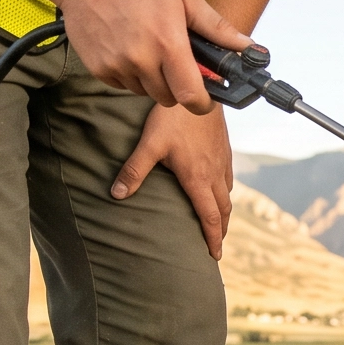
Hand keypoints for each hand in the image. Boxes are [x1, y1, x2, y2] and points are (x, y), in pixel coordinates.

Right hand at [55, 0, 249, 108]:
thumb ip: (217, 28)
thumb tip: (248, 47)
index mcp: (167, 44)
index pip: (191, 96)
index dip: (203, 103)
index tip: (206, 97)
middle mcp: (141, 60)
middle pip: (169, 99)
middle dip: (178, 87)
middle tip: (176, 62)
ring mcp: (117, 66)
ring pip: (146, 93)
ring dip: (153, 80)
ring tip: (150, 49)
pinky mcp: (98, 69)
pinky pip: (123, 85)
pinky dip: (131, 75)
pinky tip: (129, 48)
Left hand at [111, 101, 234, 257]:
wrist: (200, 88)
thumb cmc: (173, 117)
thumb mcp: (149, 144)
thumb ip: (134, 170)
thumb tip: (115, 195)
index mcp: (198, 178)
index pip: (210, 217)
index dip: (213, 238)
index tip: (214, 255)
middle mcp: (214, 173)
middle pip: (223, 210)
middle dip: (221, 230)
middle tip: (216, 246)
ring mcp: (222, 161)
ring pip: (228, 194)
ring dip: (223, 212)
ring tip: (217, 223)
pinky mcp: (224, 149)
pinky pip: (228, 179)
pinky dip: (224, 193)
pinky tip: (217, 190)